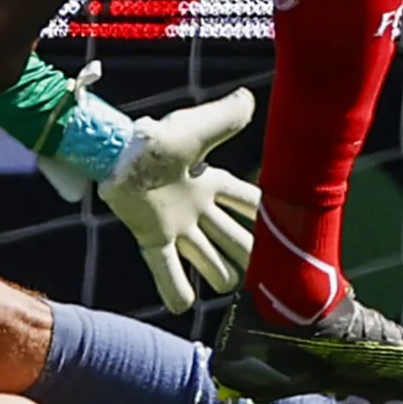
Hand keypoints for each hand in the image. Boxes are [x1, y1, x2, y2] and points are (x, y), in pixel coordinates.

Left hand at [98, 89, 264, 313]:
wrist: (112, 151)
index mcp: (211, 182)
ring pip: (211, 263)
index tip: (290, 233)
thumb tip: (250, 98)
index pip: (251, 204)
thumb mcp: (194, 128)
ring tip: (229, 287)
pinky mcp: (153, 239)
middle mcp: (199, 208)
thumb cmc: (152, 138)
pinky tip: (181, 305)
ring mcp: (177, 227)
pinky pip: (168, 272)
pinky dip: (175, 291)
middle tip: (267, 274)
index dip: (268, 217)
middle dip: (251, 256)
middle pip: (238, 242)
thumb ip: (225, 118)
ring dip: (220, 276)